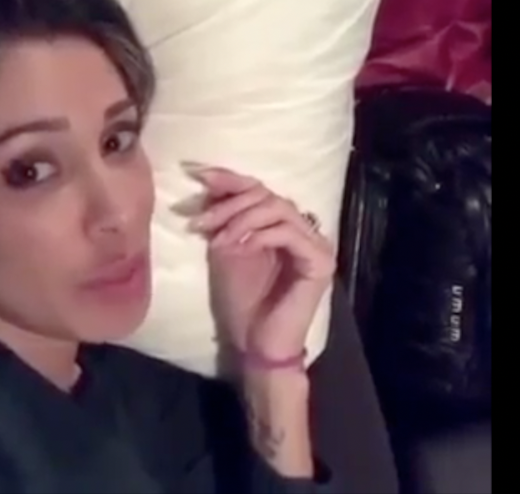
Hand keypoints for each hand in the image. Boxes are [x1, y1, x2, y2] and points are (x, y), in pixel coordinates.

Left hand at [184, 163, 335, 364]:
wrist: (257, 344)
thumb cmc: (244, 302)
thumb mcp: (227, 250)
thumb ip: (225, 220)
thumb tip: (209, 185)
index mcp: (284, 226)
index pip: (260, 190)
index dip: (231, 178)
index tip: (199, 174)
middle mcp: (305, 230)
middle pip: (268, 195)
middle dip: (230, 204)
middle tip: (201, 221)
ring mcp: (317, 245)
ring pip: (278, 208)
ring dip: (241, 218)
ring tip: (218, 239)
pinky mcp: (320, 262)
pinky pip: (288, 232)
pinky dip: (259, 235)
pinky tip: (239, 247)